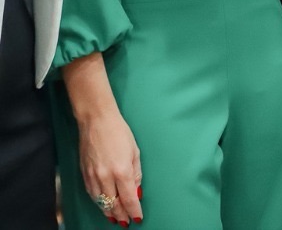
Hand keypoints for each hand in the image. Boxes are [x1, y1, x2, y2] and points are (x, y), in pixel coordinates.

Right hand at [77, 107, 142, 224]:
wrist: (96, 121)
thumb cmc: (119, 133)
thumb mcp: (135, 152)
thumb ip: (136, 173)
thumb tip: (136, 191)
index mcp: (121, 171)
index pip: (128, 199)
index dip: (133, 211)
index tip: (137, 218)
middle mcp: (105, 177)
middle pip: (113, 204)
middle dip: (121, 215)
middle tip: (126, 222)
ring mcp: (92, 176)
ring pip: (100, 201)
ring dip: (108, 211)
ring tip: (115, 218)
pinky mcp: (83, 174)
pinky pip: (91, 194)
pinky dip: (98, 202)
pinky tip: (103, 205)